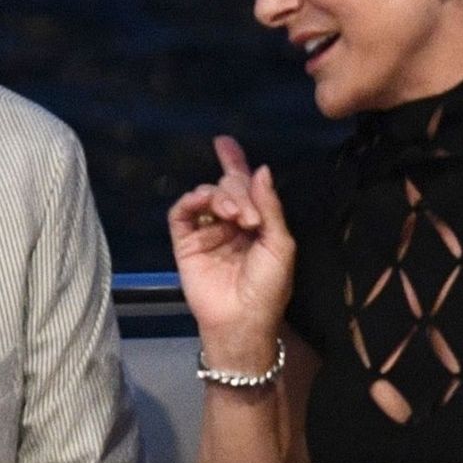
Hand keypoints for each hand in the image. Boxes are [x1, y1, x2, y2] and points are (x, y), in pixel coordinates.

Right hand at [168, 135, 294, 367]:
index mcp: (255, 223)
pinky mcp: (185, 242)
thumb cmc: (268, 287)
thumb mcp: (280, 244)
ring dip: (220, 196)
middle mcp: (229, 223)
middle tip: (249, 215)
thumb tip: (261, 169)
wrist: (242, 320)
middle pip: (228, 187)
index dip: (235, 163)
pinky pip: (181, 213)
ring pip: (207, 195)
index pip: (244, 187)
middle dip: (238, 190)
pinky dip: (192, 201)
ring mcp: (206, 231)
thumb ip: (270, 206)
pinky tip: (204, 203)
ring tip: (234, 216)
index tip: (224, 142)